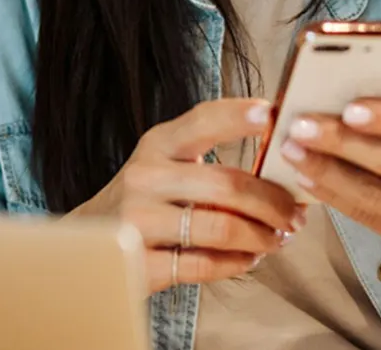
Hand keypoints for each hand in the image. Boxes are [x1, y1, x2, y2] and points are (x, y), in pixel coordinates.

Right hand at [68, 97, 307, 294]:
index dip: (240, 116)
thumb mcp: (164, 162)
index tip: (274, 115)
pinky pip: (204, 265)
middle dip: (273, 202)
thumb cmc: (144, 198)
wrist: (85, 241)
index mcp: (157, 144)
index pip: (203, 120)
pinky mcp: (139, 263)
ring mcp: (138, 222)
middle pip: (227, 184)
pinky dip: (237, 263)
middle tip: (295, 214)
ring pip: (221, 228)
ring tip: (277, 238)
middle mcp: (145, 177)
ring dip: (262, 236)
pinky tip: (248, 258)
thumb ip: (208, 153)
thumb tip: (280, 156)